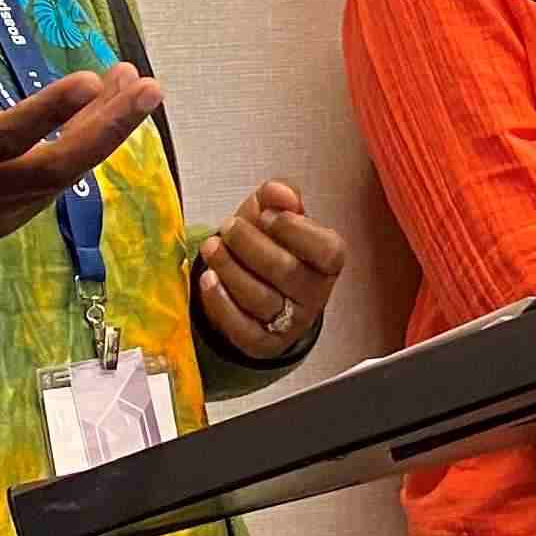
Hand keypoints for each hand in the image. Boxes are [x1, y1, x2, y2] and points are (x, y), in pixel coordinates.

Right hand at [0, 19, 162, 335]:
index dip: (50, 110)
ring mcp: (2, 211)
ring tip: (135, 85)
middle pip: (61, 164)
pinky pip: (57, 185)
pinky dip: (85, 151)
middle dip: (110, 126)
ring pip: (67, 173)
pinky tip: (104, 116)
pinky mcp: (10, 221)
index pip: (7, 134)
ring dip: (105, 131)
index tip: (91, 79)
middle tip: (150, 85)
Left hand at [196, 179, 345, 358]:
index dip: (295, 230)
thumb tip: (280, 193)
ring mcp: (291, 322)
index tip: (267, 215)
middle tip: (228, 228)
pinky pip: (243, 329)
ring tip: (211, 247)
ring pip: (261, 299)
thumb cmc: (269, 244)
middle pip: (286, 271)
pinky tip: (208, 280)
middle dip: (250, 245)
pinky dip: (221, 302)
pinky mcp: (265, 343)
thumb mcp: (274, 213)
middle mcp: (315, 294)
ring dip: (229, 269)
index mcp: (327, 261)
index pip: (327, 250)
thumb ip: (279, 195)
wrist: (253, 284)